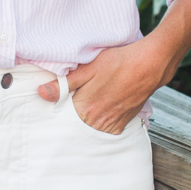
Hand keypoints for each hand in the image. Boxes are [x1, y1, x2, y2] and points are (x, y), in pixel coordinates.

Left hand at [38, 0, 190, 132]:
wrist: (150, 65)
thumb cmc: (118, 62)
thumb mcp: (88, 68)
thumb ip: (64, 84)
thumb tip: (41, 93)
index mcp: (85, 109)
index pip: (62, 117)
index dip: (60, 107)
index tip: (59, 101)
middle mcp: (98, 122)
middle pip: (76, 124)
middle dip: (73, 114)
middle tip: (80, 96)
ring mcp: (112, 124)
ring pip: (91, 126)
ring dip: (88, 118)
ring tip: (93, 100)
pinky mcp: (124, 123)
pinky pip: (107, 127)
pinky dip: (102, 120)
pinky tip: (103, 106)